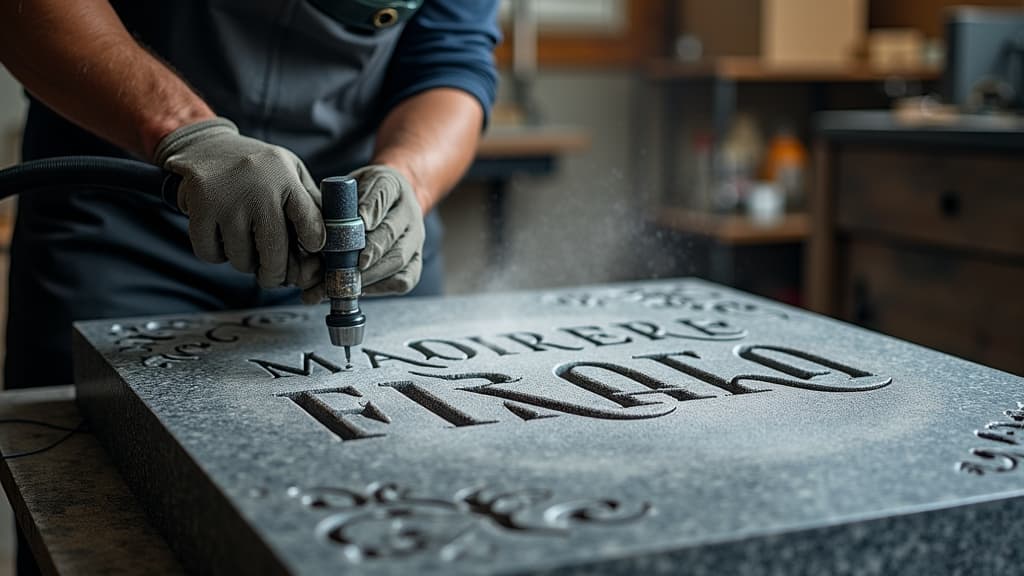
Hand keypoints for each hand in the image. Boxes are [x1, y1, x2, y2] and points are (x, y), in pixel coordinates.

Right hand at [155, 118, 324, 287]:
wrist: (206, 144)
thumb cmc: (258, 167)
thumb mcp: (290, 172)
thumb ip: (310, 202)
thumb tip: (328, 245)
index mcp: (285, 177)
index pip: (309, 221)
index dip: (314, 243)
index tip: (311, 250)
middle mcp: (257, 188)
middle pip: (274, 250)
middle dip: (276, 273)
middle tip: (274, 277)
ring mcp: (227, 199)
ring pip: (241, 258)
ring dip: (245, 262)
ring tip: (246, 247)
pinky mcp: (200, 208)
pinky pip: (211, 254)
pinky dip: (217, 256)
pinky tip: (223, 241)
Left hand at [300, 164, 423, 303]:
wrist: (388, 205)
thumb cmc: (362, 196)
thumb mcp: (350, 185)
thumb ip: (340, 200)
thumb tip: (324, 226)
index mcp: (392, 185)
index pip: (383, 192)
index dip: (372, 208)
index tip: (361, 221)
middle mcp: (409, 213)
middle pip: (392, 233)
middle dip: (370, 250)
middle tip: (349, 265)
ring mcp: (415, 239)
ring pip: (399, 260)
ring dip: (370, 275)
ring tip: (341, 285)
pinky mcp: (414, 262)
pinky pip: (404, 280)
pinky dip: (380, 288)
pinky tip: (358, 290)